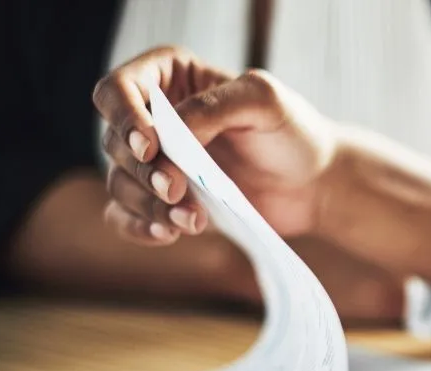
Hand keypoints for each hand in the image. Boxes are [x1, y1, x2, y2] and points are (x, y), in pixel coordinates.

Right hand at [93, 46, 337, 243]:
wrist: (316, 184)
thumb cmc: (295, 133)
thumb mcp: (265, 101)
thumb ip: (213, 106)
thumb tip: (166, 133)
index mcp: (171, 78)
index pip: (116, 90)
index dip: (125, 118)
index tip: (152, 146)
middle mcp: (155, 118)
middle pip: (113, 141)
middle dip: (141, 169)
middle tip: (175, 188)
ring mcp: (158, 162)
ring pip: (119, 182)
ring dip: (148, 204)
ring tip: (192, 219)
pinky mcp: (165, 200)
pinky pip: (126, 216)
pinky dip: (140, 227)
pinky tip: (169, 233)